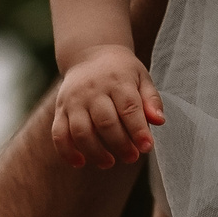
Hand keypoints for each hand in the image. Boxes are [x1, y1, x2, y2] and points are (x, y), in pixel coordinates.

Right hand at [52, 44, 165, 168]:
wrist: (89, 54)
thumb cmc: (121, 72)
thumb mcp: (142, 78)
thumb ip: (151, 100)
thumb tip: (159, 121)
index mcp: (117, 81)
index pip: (129, 108)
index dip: (138, 130)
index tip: (147, 147)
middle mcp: (93, 90)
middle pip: (105, 123)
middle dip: (120, 145)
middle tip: (132, 157)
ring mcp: (73, 100)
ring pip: (81, 131)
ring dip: (95, 152)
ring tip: (109, 163)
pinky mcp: (60, 109)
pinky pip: (59, 133)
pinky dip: (67, 151)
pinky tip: (80, 163)